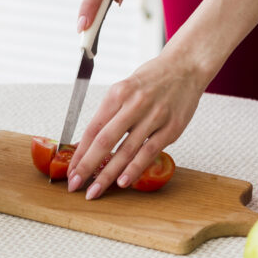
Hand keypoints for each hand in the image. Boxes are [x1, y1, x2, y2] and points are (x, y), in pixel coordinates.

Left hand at [66, 51, 205, 198]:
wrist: (186, 66)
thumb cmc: (153, 79)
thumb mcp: (124, 89)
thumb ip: (109, 115)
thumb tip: (88, 144)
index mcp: (118, 93)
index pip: (92, 129)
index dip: (79, 153)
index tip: (71, 170)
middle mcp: (135, 104)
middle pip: (105, 141)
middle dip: (87, 166)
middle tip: (75, 184)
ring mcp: (154, 116)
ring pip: (126, 151)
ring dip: (108, 174)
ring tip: (95, 190)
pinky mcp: (171, 128)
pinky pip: (149, 152)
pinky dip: (134, 169)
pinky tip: (123, 181)